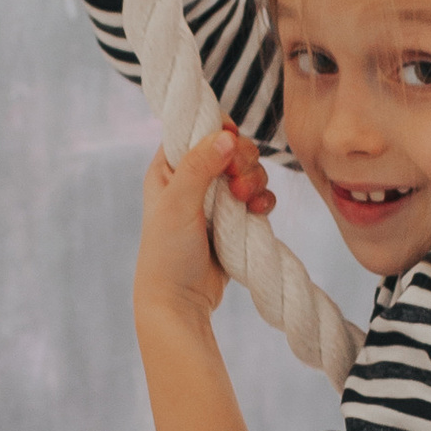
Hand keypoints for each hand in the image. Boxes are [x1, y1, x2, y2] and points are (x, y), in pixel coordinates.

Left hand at [134, 127, 273, 326]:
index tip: (231, 139)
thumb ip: (198, 167)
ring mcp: (215, 199)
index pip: (195, 128)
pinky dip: (262, 200)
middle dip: (242, 159)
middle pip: (230, 147)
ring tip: (247, 203)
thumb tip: (226, 134)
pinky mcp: (234, 219)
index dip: (217, 129)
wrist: (180, 302)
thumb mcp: (177, 205)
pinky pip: (257, 196)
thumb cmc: (168, 254)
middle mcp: (191, 178)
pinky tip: (258, 213)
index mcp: (168, 168)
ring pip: (247, 170)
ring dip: (254, 180)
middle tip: (238, 183)